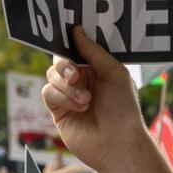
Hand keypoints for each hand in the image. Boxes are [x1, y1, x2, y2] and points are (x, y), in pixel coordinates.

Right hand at [42, 28, 150, 172]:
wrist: (118, 143)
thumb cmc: (123, 109)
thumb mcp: (114, 73)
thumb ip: (94, 51)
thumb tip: (76, 30)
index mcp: (96, 68)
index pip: (76, 48)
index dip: (70, 42)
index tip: (66, 32)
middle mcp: (81, 79)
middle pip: (59, 60)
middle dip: (66, 66)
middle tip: (76, 74)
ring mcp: (68, 94)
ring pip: (52, 76)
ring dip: (68, 86)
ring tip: (86, 100)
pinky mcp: (57, 110)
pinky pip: (48, 93)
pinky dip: (63, 97)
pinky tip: (79, 107)